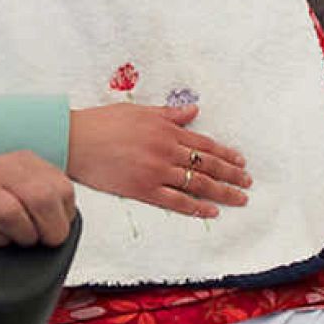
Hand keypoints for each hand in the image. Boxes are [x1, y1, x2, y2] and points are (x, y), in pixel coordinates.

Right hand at [0, 151, 75, 246]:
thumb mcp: (28, 195)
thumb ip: (52, 203)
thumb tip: (64, 228)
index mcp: (26, 162)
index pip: (61, 190)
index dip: (62, 219)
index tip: (53, 229)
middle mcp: (1, 166)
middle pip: (40, 198)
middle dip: (45, 230)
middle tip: (37, 240)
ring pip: (10, 213)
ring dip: (19, 236)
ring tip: (16, 239)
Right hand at [68, 103, 250, 217]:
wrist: (75, 139)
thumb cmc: (103, 122)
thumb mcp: (140, 111)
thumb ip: (169, 114)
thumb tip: (193, 111)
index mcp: (166, 129)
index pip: (205, 143)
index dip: (226, 154)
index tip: (241, 162)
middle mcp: (166, 149)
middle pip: (207, 164)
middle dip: (231, 175)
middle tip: (248, 183)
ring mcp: (156, 170)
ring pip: (197, 183)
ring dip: (222, 192)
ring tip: (238, 199)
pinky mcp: (142, 189)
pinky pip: (175, 201)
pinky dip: (195, 207)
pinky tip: (211, 212)